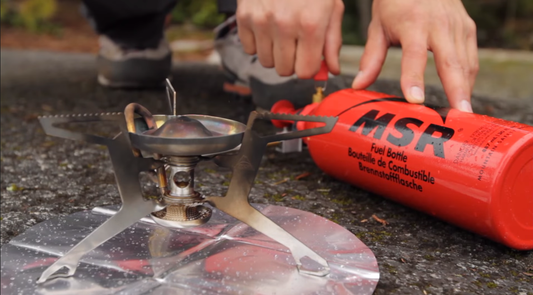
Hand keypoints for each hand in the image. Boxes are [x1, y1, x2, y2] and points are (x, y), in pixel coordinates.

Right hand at [236, 0, 344, 77]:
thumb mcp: (331, 7)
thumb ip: (331, 41)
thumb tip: (331, 69)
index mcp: (311, 24)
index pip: (305, 71)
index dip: (308, 67)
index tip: (308, 58)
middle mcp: (285, 25)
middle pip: (283, 70)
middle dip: (291, 62)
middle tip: (295, 45)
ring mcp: (262, 21)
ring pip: (265, 62)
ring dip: (274, 54)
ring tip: (281, 34)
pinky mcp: (244, 16)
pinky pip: (249, 48)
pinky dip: (257, 43)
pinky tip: (267, 28)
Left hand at [352, 0, 478, 112]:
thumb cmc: (396, 2)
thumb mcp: (378, 26)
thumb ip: (370, 58)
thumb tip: (358, 85)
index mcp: (413, 23)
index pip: (414, 55)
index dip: (414, 78)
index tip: (415, 100)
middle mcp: (439, 24)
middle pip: (451, 62)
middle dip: (456, 91)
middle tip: (458, 116)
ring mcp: (457, 26)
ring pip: (465, 63)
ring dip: (465, 90)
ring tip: (463, 116)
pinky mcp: (468, 28)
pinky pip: (471, 58)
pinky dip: (468, 79)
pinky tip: (463, 97)